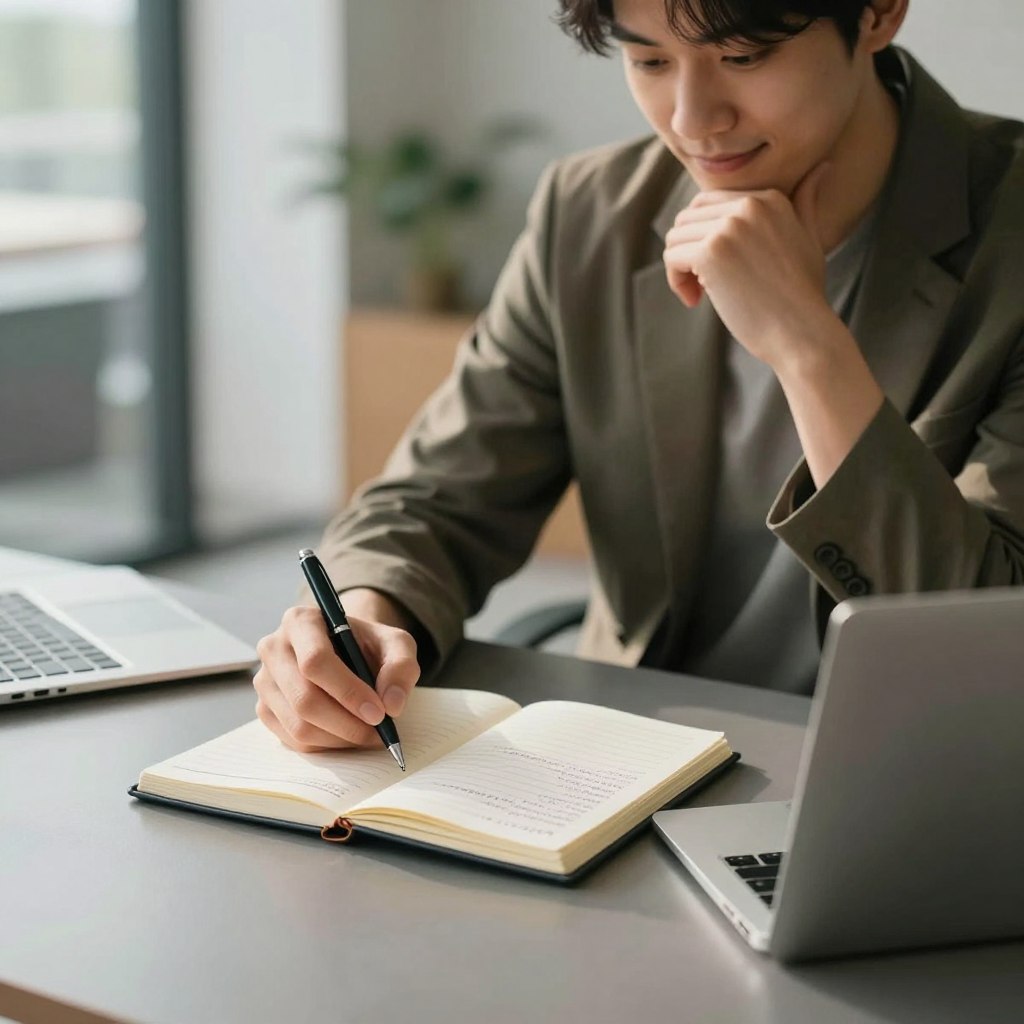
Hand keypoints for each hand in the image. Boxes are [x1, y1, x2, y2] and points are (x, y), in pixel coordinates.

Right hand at [253, 595, 420, 752]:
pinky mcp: (265, 709)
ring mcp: (265, 681)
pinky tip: (348, 734)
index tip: (379, 712)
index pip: (315, 661)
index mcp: (301, 621)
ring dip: (340, 738)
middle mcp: (274, 648)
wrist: (347, 651)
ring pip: (298, 725)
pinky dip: (326, 745)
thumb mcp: (395, 643)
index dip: (348, 691)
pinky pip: (293, 740)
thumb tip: (392, 703)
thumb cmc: (367, 645)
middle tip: (379, 732)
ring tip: (368, 733)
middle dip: (347, 723)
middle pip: (303, 698)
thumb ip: (401, 666)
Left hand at [663, 161, 836, 368]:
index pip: (708, 203)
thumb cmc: (804, 294)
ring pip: (675, 237)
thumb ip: (806, 202)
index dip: (703, 236)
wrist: (802, 332)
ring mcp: (729, 227)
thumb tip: (823, 166)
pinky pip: (672, 257)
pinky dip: (676, 281)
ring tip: (701, 295)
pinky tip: (695, 301)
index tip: (717, 270)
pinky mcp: (711, 252)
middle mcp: (748, 204)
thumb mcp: (810, 239)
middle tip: (703, 286)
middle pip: (687, 218)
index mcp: (768, 197)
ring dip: (679, 268)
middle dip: (687, 251)